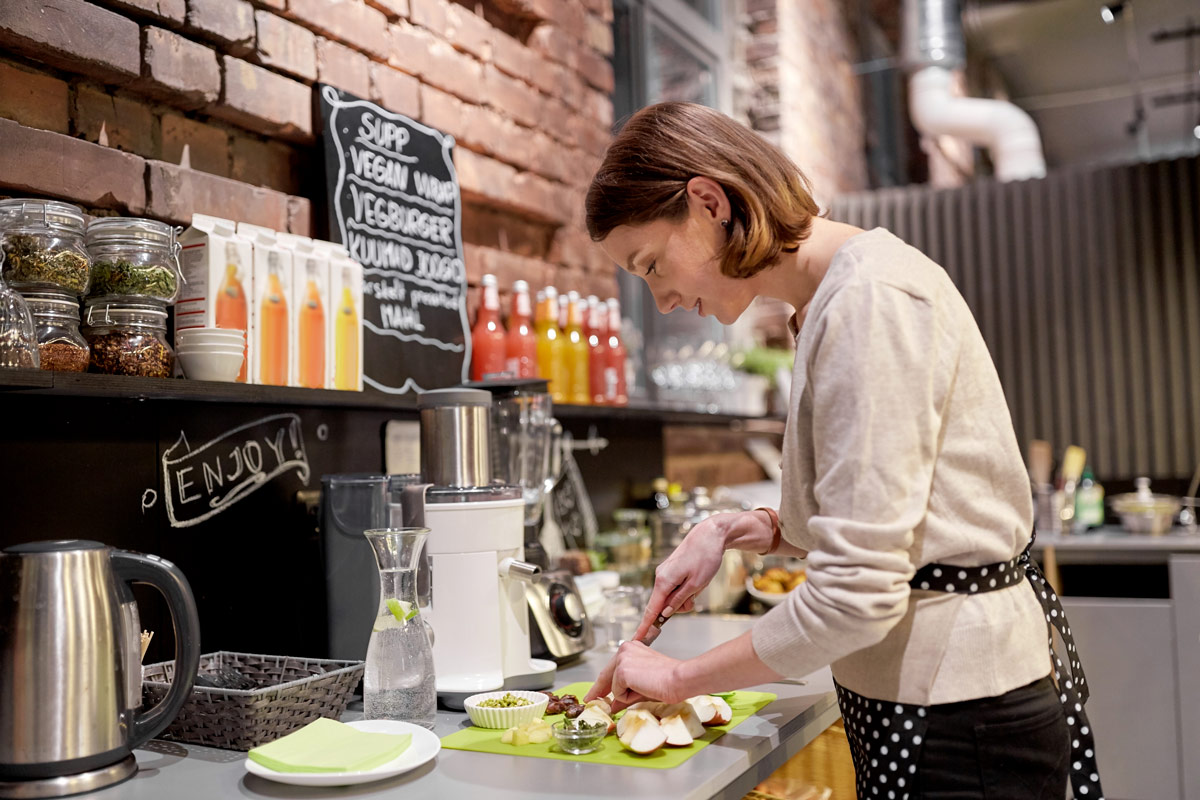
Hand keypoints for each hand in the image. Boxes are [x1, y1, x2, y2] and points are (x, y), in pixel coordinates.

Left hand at [584, 641, 684, 710]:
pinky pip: (619, 693)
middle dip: (599, 690)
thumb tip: (613, 705)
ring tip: (647, 688)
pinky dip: (629, 697)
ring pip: (615, 687)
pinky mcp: (622, 671)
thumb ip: (625, 694)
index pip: (612, 668)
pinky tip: (644, 689)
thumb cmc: (668, 680)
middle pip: (606, 675)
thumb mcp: (642, 687)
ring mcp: (622, 659)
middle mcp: (624, 649)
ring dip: (628, 694)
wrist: (678, 679)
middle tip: (589, 700)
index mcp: (632, 648)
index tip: (594, 693)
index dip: (602, 683)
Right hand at [630, 513, 738, 643]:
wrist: (710, 534)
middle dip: (678, 608)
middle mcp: (660, 577)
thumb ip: (680, 600)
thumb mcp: (696, 584)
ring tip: (698, 587)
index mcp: (664, 581)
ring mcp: (665, 572)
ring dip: (684, 598)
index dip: (645, 626)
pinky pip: (674, 587)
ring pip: (670, 596)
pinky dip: (684, 590)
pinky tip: (696, 580)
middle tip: (694, 600)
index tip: (637, 639)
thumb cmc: (705, 557)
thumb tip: (666, 613)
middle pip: (663, 604)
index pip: (651, 610)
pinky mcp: (671, 570)